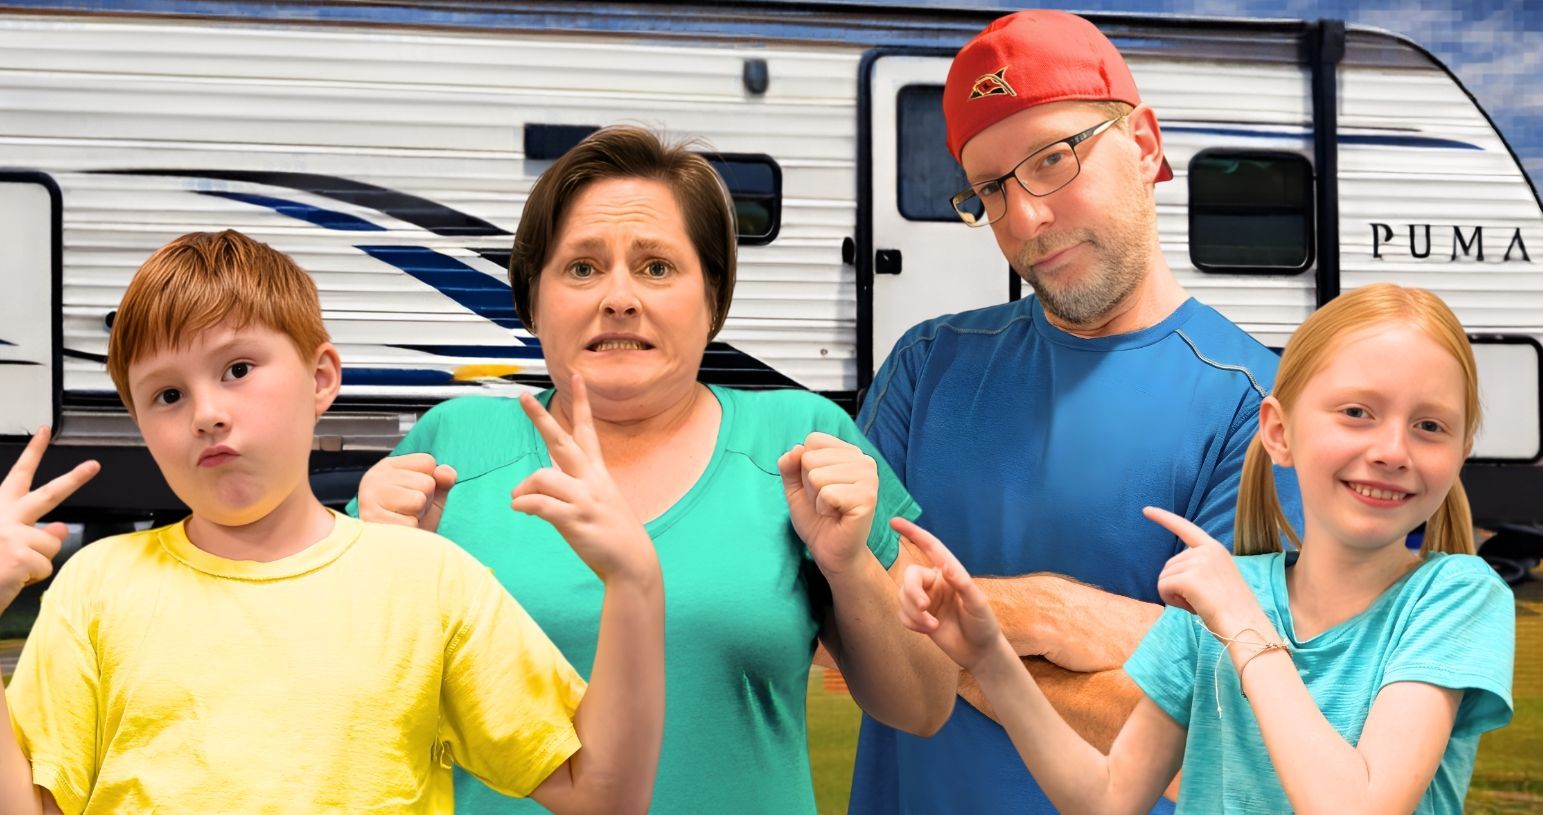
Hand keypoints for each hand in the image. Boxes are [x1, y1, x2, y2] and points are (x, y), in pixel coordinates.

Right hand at [0, 427, 99, 613]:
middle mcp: (5, 518)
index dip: (33, 452)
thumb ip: (33, 532)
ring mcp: (11, 534)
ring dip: (39, 562)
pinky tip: (12, 578)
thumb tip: (60, 526)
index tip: (45, 432)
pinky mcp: (19, 555)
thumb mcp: (8, 545)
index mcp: (1, 511)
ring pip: (52, 543)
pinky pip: (46, 566)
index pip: (19, 475)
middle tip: (93, 465)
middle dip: (75, 479)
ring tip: (12, 569)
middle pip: (49, 494)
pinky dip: (33, 577)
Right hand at [357, 453, 456, 530]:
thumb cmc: (414, 518)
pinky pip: (410, 523)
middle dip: (424, 501)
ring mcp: (368, 498)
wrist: (397, 552)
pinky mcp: (371, 520)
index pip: (427, 462)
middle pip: (426, 483)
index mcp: (388, 466)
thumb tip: (447, 474)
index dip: (431, 482)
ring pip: (418, 500)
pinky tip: (398, 531)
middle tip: (409, 511)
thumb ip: (443, 478)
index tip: (415, 494)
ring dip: (417, 515)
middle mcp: (374, 477)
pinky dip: (410, 531)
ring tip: (404, 519)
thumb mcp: (433, 494)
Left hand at [512, 375, 656, 583]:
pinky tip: (519, 509)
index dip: (582, 403)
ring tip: (518, 501)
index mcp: (598, 473)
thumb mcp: (598, 503)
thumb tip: (537, 489)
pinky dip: (525, 505)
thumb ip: (570, 489)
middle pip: (563, 442)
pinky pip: (541, 505)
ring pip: (544, 476)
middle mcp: (592, 480)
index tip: (575, 377)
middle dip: (541, 419)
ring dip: (524, 487)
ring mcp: (585, 499)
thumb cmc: (613, 534)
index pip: (588, 431)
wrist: (633, 563)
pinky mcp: (576, 520)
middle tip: (523, 397)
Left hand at [779, 433, 877, 576]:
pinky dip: (824, 508)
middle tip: (825, 501)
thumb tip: (795, 449)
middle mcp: (864, 460)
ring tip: (831, 508)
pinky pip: (827, 493)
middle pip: (811, 458)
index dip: (804, 467)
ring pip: (817, 475)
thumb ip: (789, 465)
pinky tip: (837, 515)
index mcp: (849, 452)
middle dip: (809, 485)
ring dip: (816, 498)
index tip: (818, 487)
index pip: (813, 440)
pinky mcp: (867, 497)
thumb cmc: (816, 517)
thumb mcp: (795, 487)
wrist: (830, 550)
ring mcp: (869, 478)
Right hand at [893, 517, 1006, 672]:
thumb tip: (947, 566)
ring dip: (914, 613)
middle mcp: (935, 583)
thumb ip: (962, 583)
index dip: (912, 533)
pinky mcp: (919, 617)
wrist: (979, 652)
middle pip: (910, 576)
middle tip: (924, 607)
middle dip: (912, 591)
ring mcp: (926, 599)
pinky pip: (902, 614)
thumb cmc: (983, 624)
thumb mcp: (977, 602)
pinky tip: (928, 630)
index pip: (930, 548)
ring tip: (932, 626)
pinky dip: (911, 623)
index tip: (894, 522)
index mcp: (950, 573)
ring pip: (903, 596)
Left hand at [1143, 506, 1268, 635]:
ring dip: (1175, 595)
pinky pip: (1162, 587)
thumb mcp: (1217, 579)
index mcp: (1215, 549)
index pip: (1185, 528)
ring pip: (1164, 578)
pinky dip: (1170, 600)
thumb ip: (1197, 569)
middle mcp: (1206, 550)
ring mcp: (1198, 562)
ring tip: (1201, 603)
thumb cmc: (1232, 611)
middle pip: (1169, 565)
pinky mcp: (1189, 578)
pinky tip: (1191, 606)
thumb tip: (1170, 573)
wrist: (1245, 626)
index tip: (1145, 510)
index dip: (1164, 518)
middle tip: (1202, 599)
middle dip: (1178, 586)